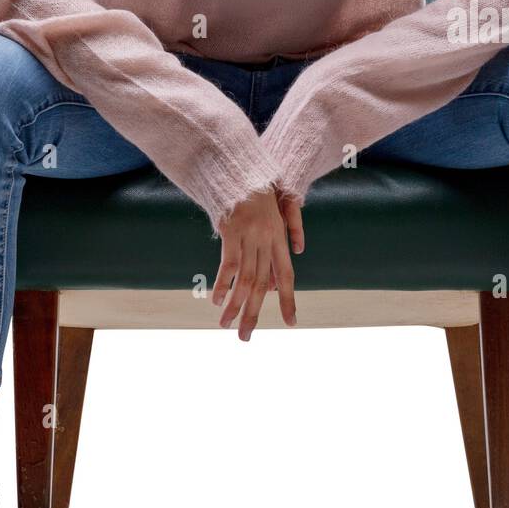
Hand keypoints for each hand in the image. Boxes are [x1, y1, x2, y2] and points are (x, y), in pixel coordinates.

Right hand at [212, 187, 298, 337]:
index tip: (292, 323)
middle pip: (263, 284)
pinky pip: (228, 264)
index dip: (289, 300)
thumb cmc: (256, 196)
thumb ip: (273, 251)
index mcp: (279, 239)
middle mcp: (267, 240)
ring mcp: (250, 236)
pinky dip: (222, 284)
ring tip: (226, 326)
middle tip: (245, 338)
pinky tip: (216, 301)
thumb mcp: (272, 220)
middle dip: (254, 313)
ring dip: (235, 305)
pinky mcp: (231, 231)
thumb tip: (272, 284)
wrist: (242, 169)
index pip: (287, 277)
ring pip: (245, 279)